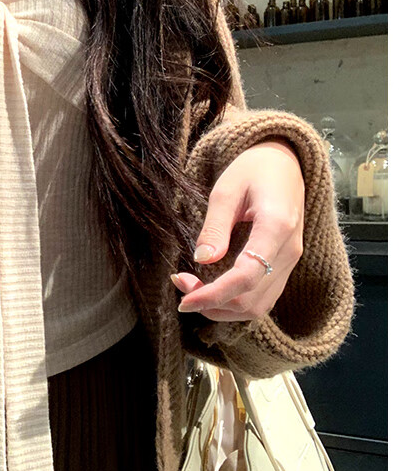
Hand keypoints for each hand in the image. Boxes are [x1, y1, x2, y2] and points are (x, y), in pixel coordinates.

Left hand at [172, 138, 304, 321]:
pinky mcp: (285, 266)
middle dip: (212, 303)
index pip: (246, 277)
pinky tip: (211, 288)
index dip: (213, 295)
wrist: (285, 163)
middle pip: (251, 300)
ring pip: (258, 306)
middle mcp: (289, 251)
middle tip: (180, 283)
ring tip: (191, 289)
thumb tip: (202, 260)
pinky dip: (234, 301)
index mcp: (276, 227)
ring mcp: (291, 261)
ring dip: (222, 307)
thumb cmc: (253, 170)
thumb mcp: (226, 189)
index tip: (184, 299)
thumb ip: (214, 226)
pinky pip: (262, 297)